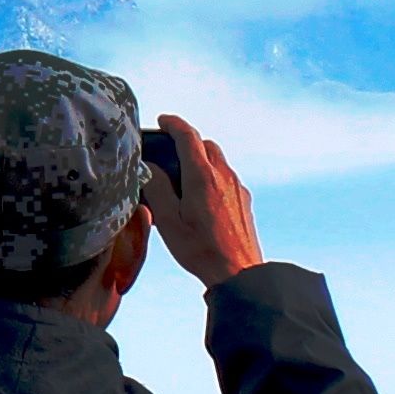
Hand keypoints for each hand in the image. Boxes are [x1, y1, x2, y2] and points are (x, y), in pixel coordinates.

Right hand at [139, 117, 268, 284]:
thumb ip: (158, 188)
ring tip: (183, 178)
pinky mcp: (244, 201)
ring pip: (218, 161)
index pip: (188, 136)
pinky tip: (201, 198)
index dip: (174, 124)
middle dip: (187, 142)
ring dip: (200, 159)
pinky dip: (212, 176)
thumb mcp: (169, 221)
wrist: (238, 272)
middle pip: (206, 145)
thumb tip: (150, 168)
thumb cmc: (201, 250)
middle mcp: (223, 176)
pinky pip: (226, 178)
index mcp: (202, 177)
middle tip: (169, 151)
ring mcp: (237, 188)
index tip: (163, 121)